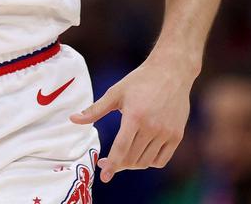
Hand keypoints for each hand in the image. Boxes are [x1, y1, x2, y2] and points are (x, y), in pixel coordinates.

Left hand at [68, 52, 193, 182]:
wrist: (171, 72)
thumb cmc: (139, 81)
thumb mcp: (115, 92)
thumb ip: (94, 110)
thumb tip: (73, 119)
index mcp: (135, 116)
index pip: (121, 149)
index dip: (112, 165)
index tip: (104, 177)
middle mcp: (152, 127)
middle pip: (132, 158)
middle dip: (117, 165)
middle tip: (107, 162)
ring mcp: (166, 133)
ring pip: (145, 162)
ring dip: (131, 164)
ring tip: (122, 157)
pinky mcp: (177, 136)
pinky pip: (161, 160)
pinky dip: (149, 162)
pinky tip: (140, 154)